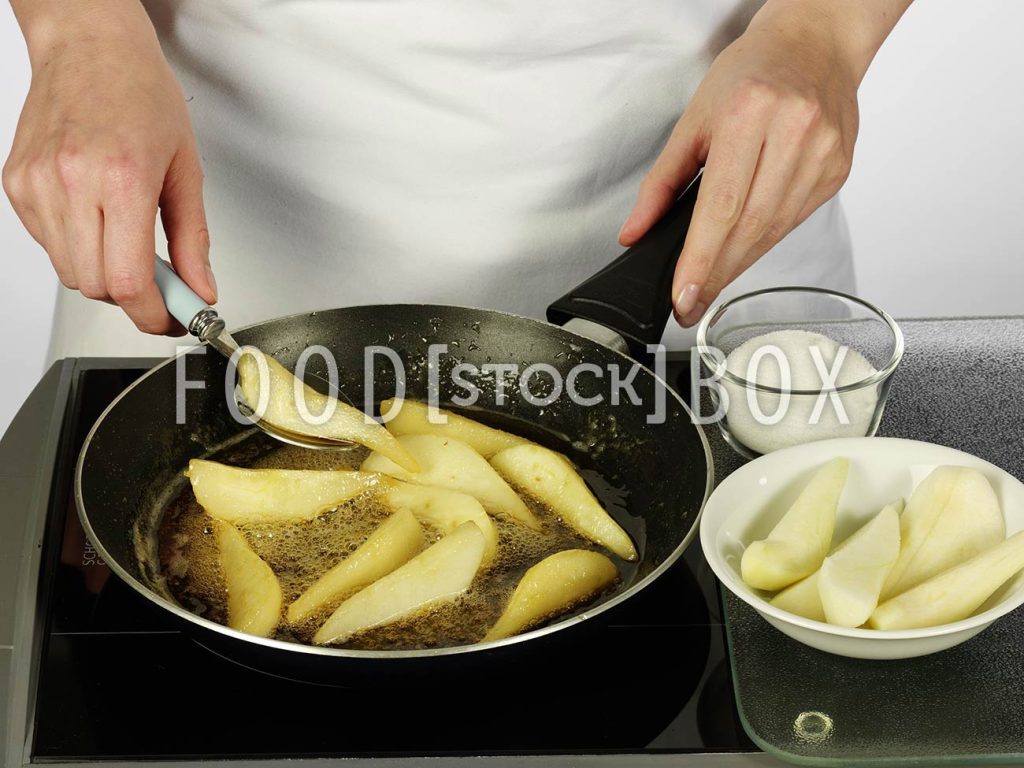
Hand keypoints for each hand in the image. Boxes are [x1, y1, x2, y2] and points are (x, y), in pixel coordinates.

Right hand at [3, 0, 214, 334]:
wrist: (89, 47)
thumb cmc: (140, 94)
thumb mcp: (186, 170)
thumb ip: (193, 241)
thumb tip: (201, 290)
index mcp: (121, 178)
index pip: (129, 282)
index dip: (154, 315)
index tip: (172, 319)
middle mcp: (71, 182)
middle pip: (97, 286)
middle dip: (134, 297)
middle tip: (161, 281)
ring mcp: (36, 185)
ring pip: (70, 273)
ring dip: (105, 273)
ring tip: (128, 238)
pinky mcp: (15, 186)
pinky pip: (49, 246)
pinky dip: (78, 249)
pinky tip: (97, 218)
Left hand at [619, 0, 908, 326]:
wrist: (814, 44)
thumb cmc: (752, 72)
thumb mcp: (693, 120)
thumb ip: (661, 183)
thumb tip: (635, 232)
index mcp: (751, 115)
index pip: (722, 208)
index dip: (701, 260)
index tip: (685, 295)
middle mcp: (794, 133)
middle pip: (750, 227)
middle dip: (716, 272)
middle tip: (691, 301)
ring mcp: (823, 154)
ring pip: (775, 231)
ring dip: (739, 263)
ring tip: (711, 281)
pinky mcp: (837, 170)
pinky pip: (794, 220)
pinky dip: (764, 240)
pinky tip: (744, 248)